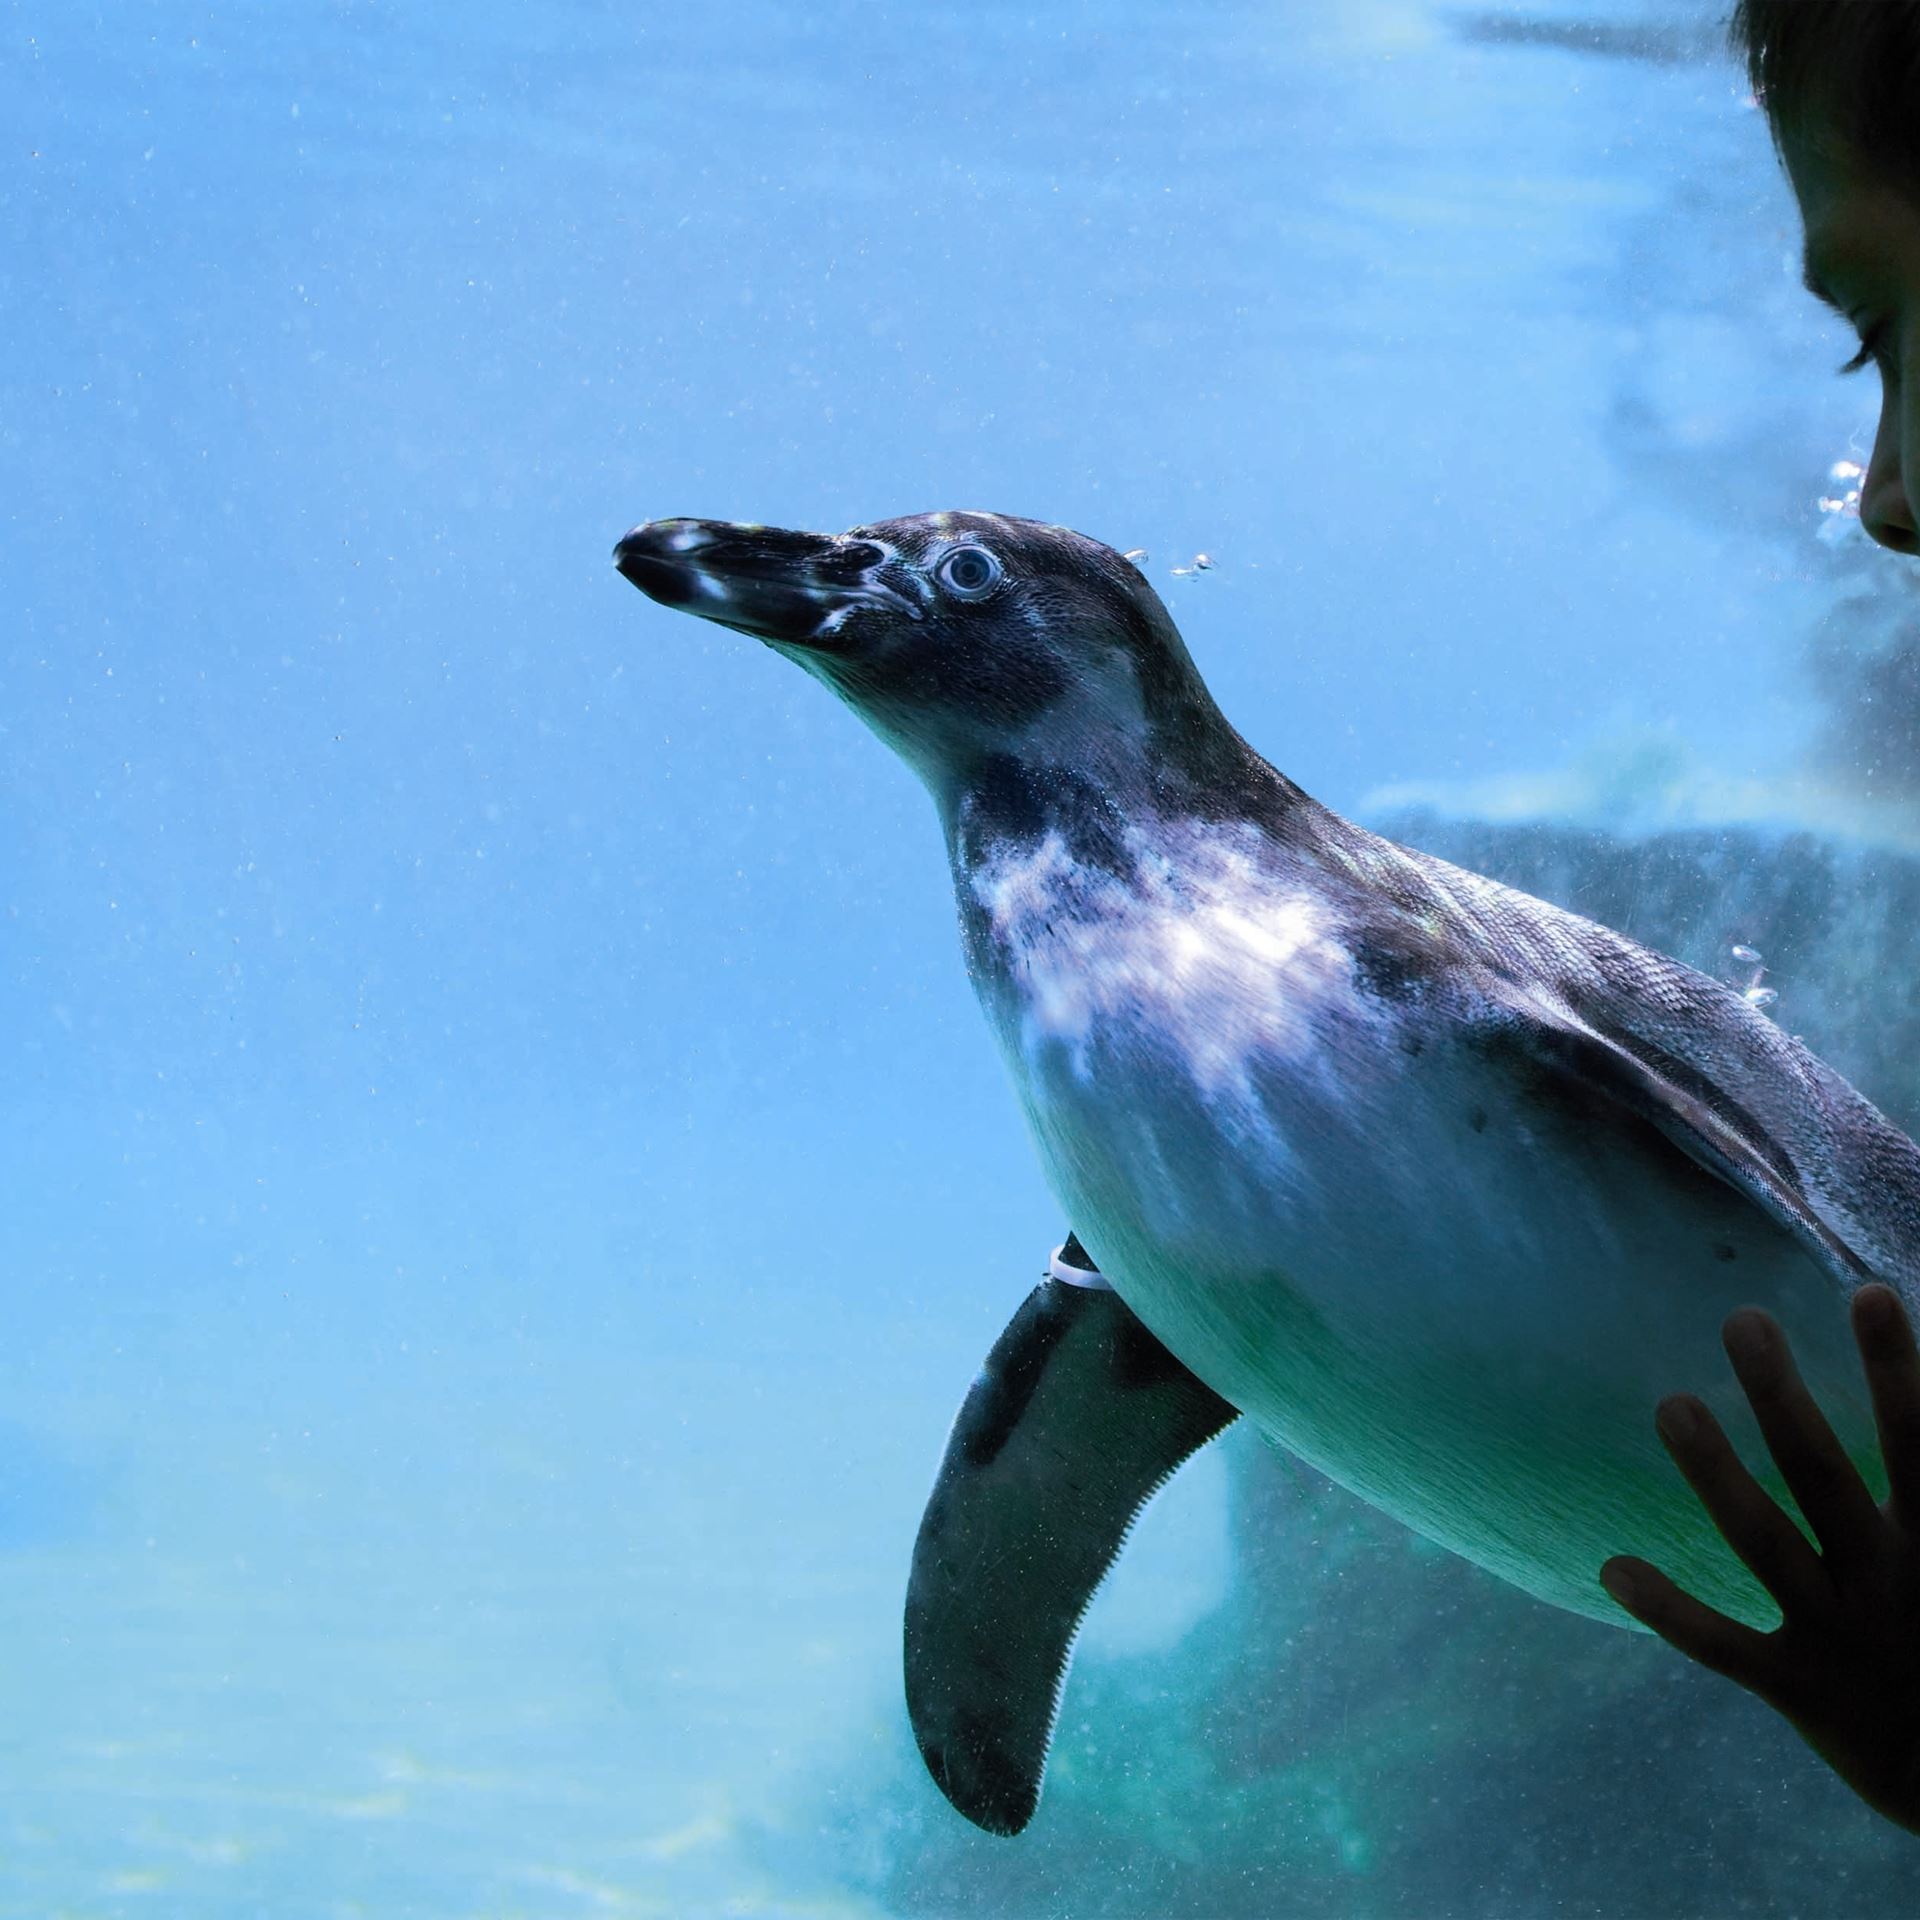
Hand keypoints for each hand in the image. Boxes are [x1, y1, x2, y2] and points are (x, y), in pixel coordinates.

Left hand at [1599, 1283, 1919, 1835]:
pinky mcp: (1802, 1688)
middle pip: (1824, 1475)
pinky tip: (1612, 1568)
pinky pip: (1725, 1647)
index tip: (1869, 1290)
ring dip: (1715, 1475)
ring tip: (1669, 1404)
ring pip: (1765, 1545)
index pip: (1919, 1440)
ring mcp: (1842, 1633)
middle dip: (1782, 1398)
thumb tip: (1907, 1375)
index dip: (1898, 1369)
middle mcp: (1891, 1578)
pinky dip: (1672, 1612)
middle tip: (1742, 1318)